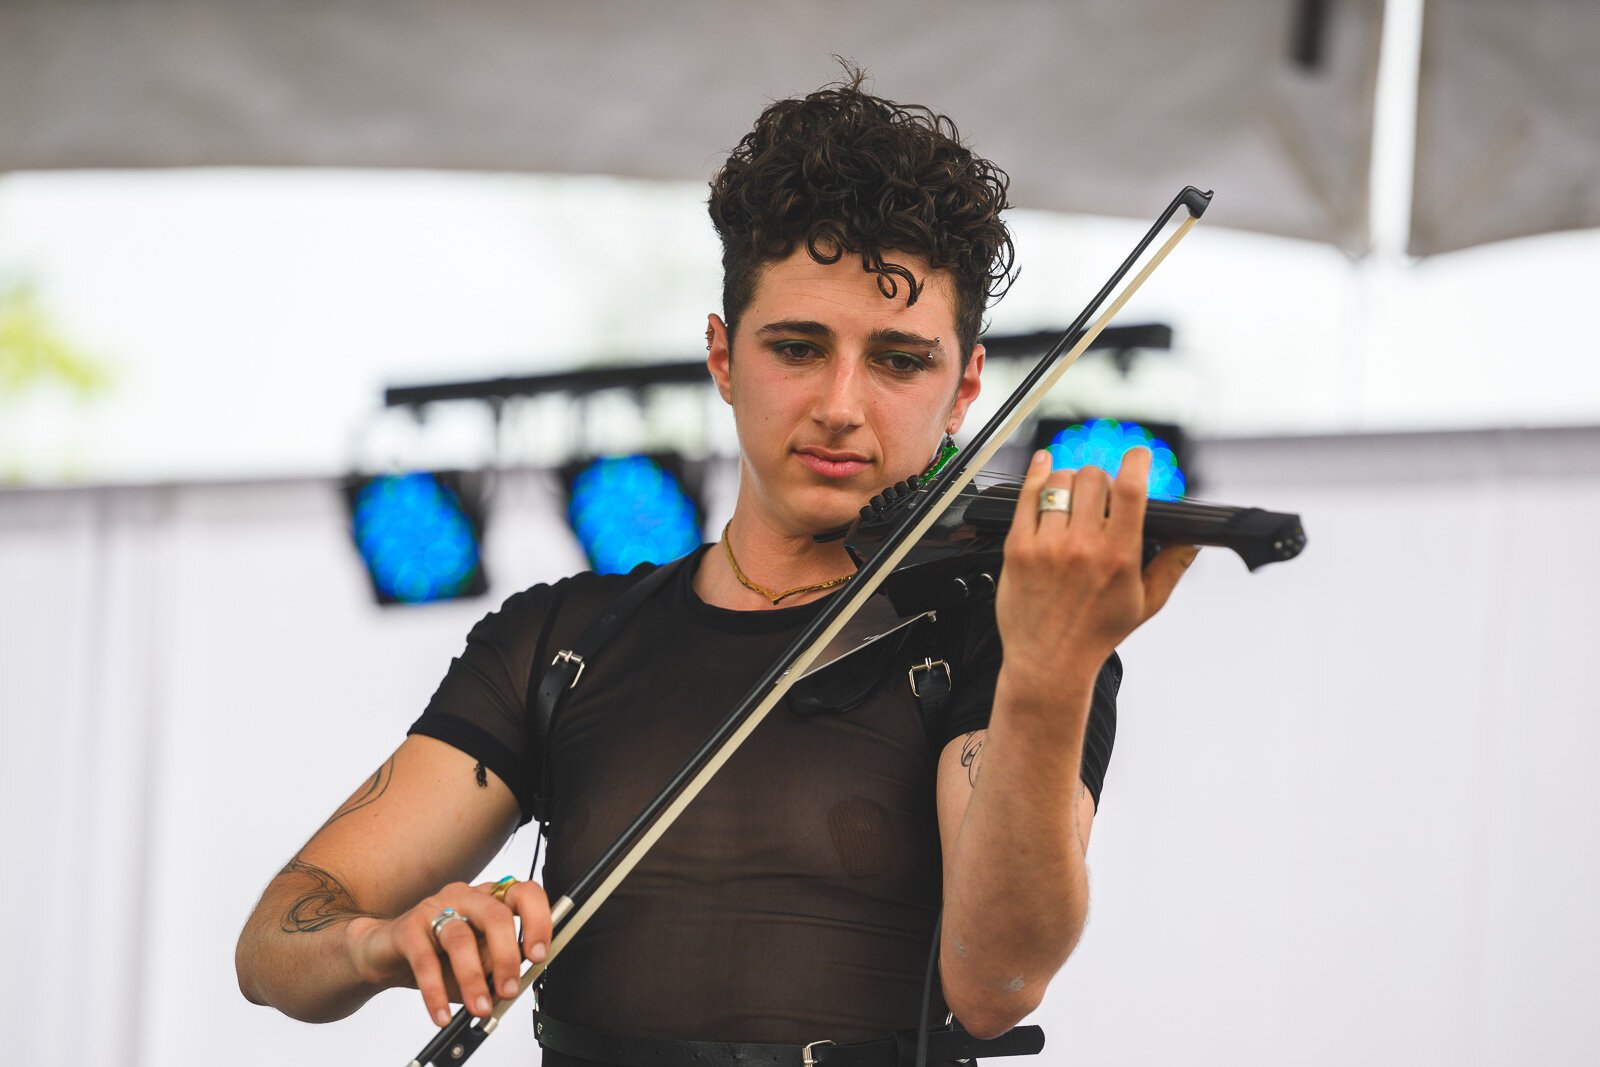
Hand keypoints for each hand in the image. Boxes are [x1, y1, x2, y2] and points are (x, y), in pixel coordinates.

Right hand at [348, 877, 553, 1026]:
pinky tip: (441, 1014)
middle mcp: (466, 897)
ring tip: (480, 1007)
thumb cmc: (438, 956)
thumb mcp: (477, 963)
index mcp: (490, 899)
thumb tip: (513, 983)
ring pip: (460, 938)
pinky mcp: (408, 927)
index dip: (538, 920)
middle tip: (509, 989)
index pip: (524, 893)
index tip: (539, 954)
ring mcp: (435, 907)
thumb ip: (496, 967)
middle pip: (496, 915)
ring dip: (473, 978)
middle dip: (507, 957)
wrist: (384, 953)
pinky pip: (424, 960)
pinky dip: (435, 991)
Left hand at [995, 448, 1196, 688]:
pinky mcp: (1018, 548)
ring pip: (1060, 482)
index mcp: (1119, 556)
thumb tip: (1193, 541)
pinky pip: (1026, 497)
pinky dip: (1037, 475)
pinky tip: (1044, 467)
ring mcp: (1047, 546)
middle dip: (1102, 478)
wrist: (1049, 661)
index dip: (1137, 461)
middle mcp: (1083, 547)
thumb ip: (1172, 567)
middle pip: (1094, 477)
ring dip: (1071, 480)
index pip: (1131, 489)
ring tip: (1074, 496)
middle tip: (1102, 493)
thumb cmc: (1097, 634)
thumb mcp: (1145, 604)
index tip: (1138, 455)